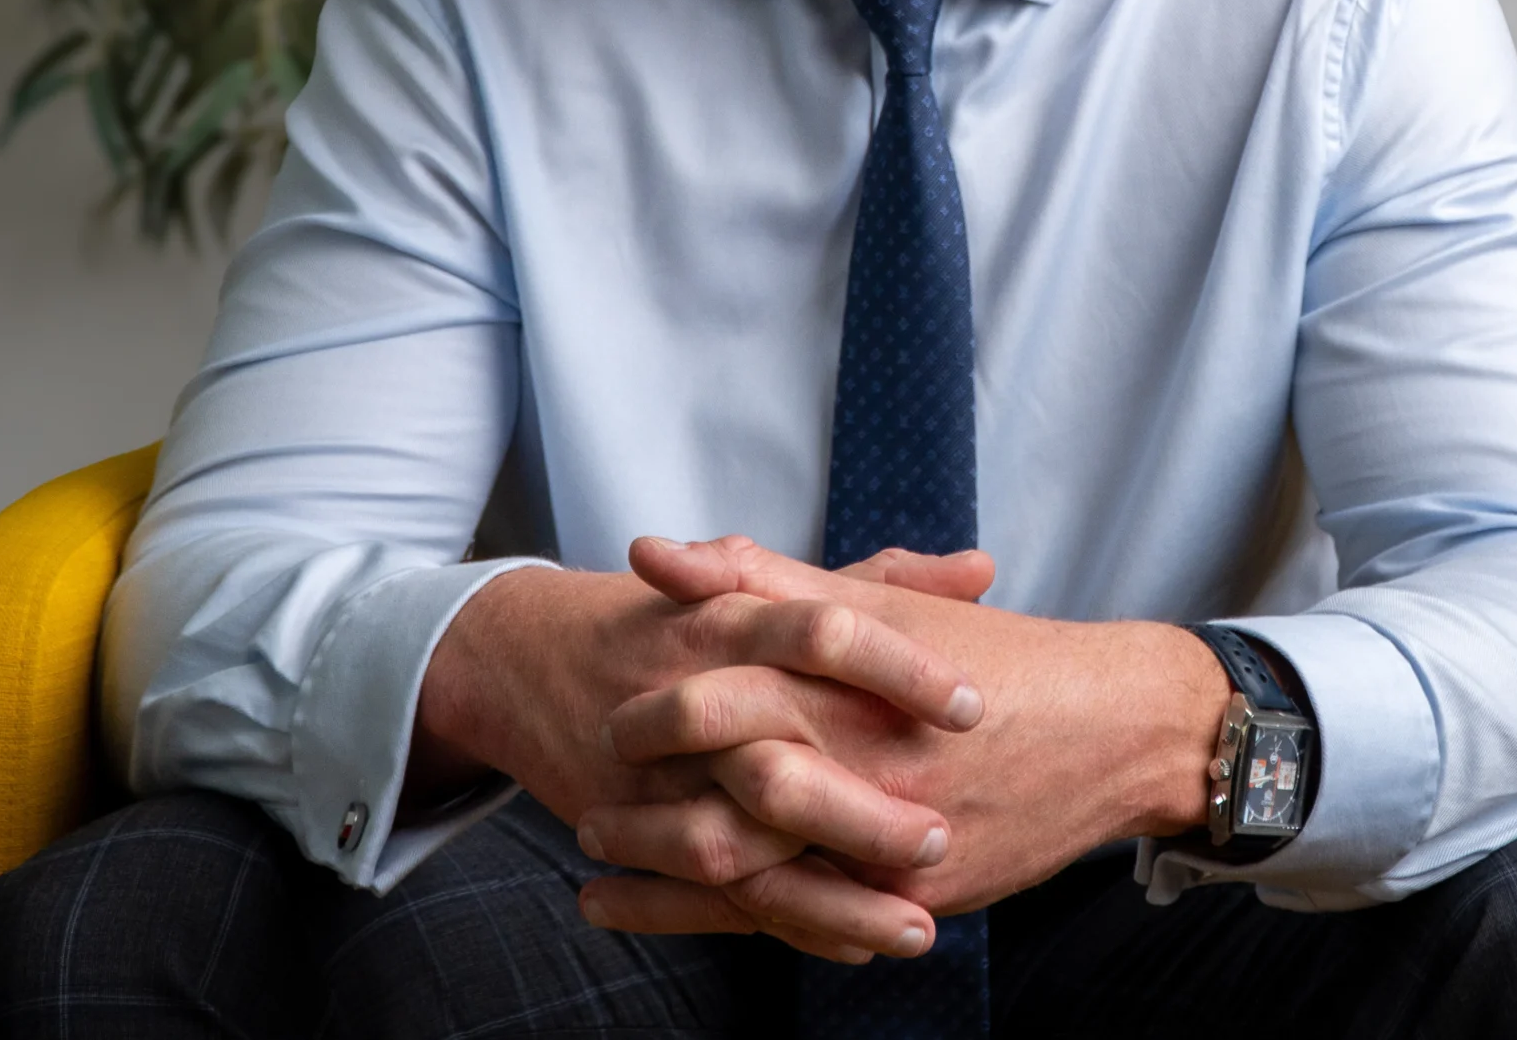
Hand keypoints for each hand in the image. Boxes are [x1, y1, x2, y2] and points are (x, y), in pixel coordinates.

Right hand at [415, 547, 990, 961]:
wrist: (535, 657)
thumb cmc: (682, 616)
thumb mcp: (776, 585)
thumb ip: (883, 584)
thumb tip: (982, 572)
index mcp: (740, 619)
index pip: (827, 631)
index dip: (900, 669)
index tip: (972, 708)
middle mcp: (700, 696)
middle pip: (784, 756)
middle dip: (866, 809)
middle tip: (949, 836)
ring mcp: (665, 777)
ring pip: (746, 850)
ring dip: (833, 897)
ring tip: (917, 924)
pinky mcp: (643, 833)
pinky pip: (714, 896)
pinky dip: (784, 925)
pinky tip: (856, 945)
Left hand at [576, 538, 1227, 932]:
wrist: (1116, 731)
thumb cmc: (993, 658)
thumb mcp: (880, 610)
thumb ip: (763, 579)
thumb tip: (654, 551)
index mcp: (853, 681)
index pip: (729, 691)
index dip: (660, 703)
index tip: (608, 706)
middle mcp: (868, 762)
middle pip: (732, 792)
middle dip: (650, 805)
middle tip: (591, 797)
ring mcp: (893, 840)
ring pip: (758, 873)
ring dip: (667, 875)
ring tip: (598, 871)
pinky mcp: (915, 898)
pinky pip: (805, 923)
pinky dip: (727, 921)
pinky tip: (673, 917)